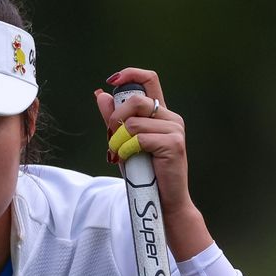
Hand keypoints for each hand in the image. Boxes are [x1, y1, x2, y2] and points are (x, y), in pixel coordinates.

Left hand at [94, 67, 211, 260]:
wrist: (162, 201)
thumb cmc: (143, 173)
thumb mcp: (123, 141)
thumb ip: (113, 119)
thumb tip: (101, 95)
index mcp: (160, 113)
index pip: (149, 79)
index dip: (130, 74)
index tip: (111, 80)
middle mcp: (170, 117)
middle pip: (135, 100)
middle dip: (115, 119)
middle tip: (111, 138)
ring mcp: (175, 130)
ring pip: (133, 122)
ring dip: (118, 140)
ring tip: (120, 154)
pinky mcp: (174, 144)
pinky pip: (139, 138)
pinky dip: (127, 150)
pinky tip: (129, 160)